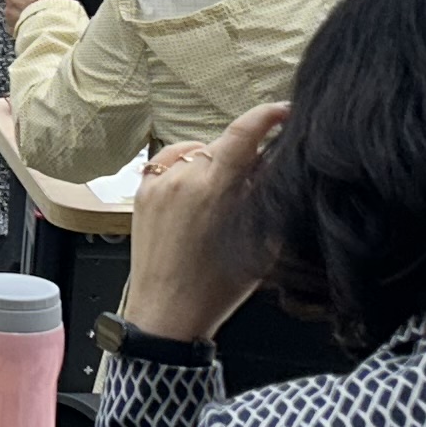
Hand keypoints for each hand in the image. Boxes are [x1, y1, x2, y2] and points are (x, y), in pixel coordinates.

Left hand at [119, 101, 284, 342]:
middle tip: (254, 179)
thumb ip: (266, 197)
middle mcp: (182, 180)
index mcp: (214, 190)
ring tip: (222, 195)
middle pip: (222, 145)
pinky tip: (196, 188)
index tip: (283, 111)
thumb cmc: (216, 288)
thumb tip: (273, 164)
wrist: (166, 314)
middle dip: (243, 155)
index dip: (268, 115)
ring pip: (196, 153)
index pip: (244, 132)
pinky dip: (186, 168)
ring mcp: (157, 185)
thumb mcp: (260, 245)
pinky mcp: (142, 193)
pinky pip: (170, 163)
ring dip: (214, 163)